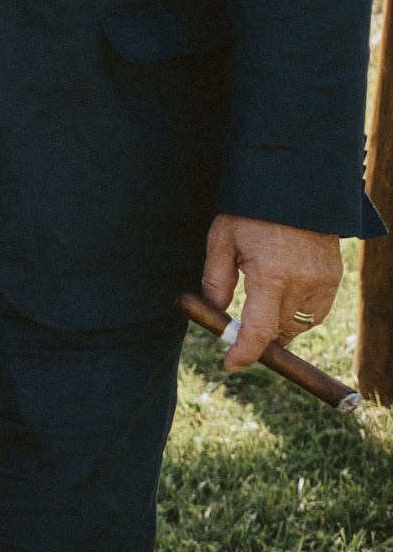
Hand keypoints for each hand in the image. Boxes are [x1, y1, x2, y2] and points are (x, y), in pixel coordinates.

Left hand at [201, 213, 342, 370]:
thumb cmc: (251, 212)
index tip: (230, 364)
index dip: (244, 353)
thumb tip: (216, 314)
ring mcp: (323, 282)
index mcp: (271, 277)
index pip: (259, 331)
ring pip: (299, 325)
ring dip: (280, 325)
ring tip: (262, 304)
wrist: (295, 187)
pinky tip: (284, 295)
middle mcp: (302, 284)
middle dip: (259, 336)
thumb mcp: (222, 241)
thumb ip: (217, 281)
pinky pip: (317, 312)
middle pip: (278, 331)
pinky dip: (299, 313)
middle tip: (240, 329)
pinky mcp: (335, 278)